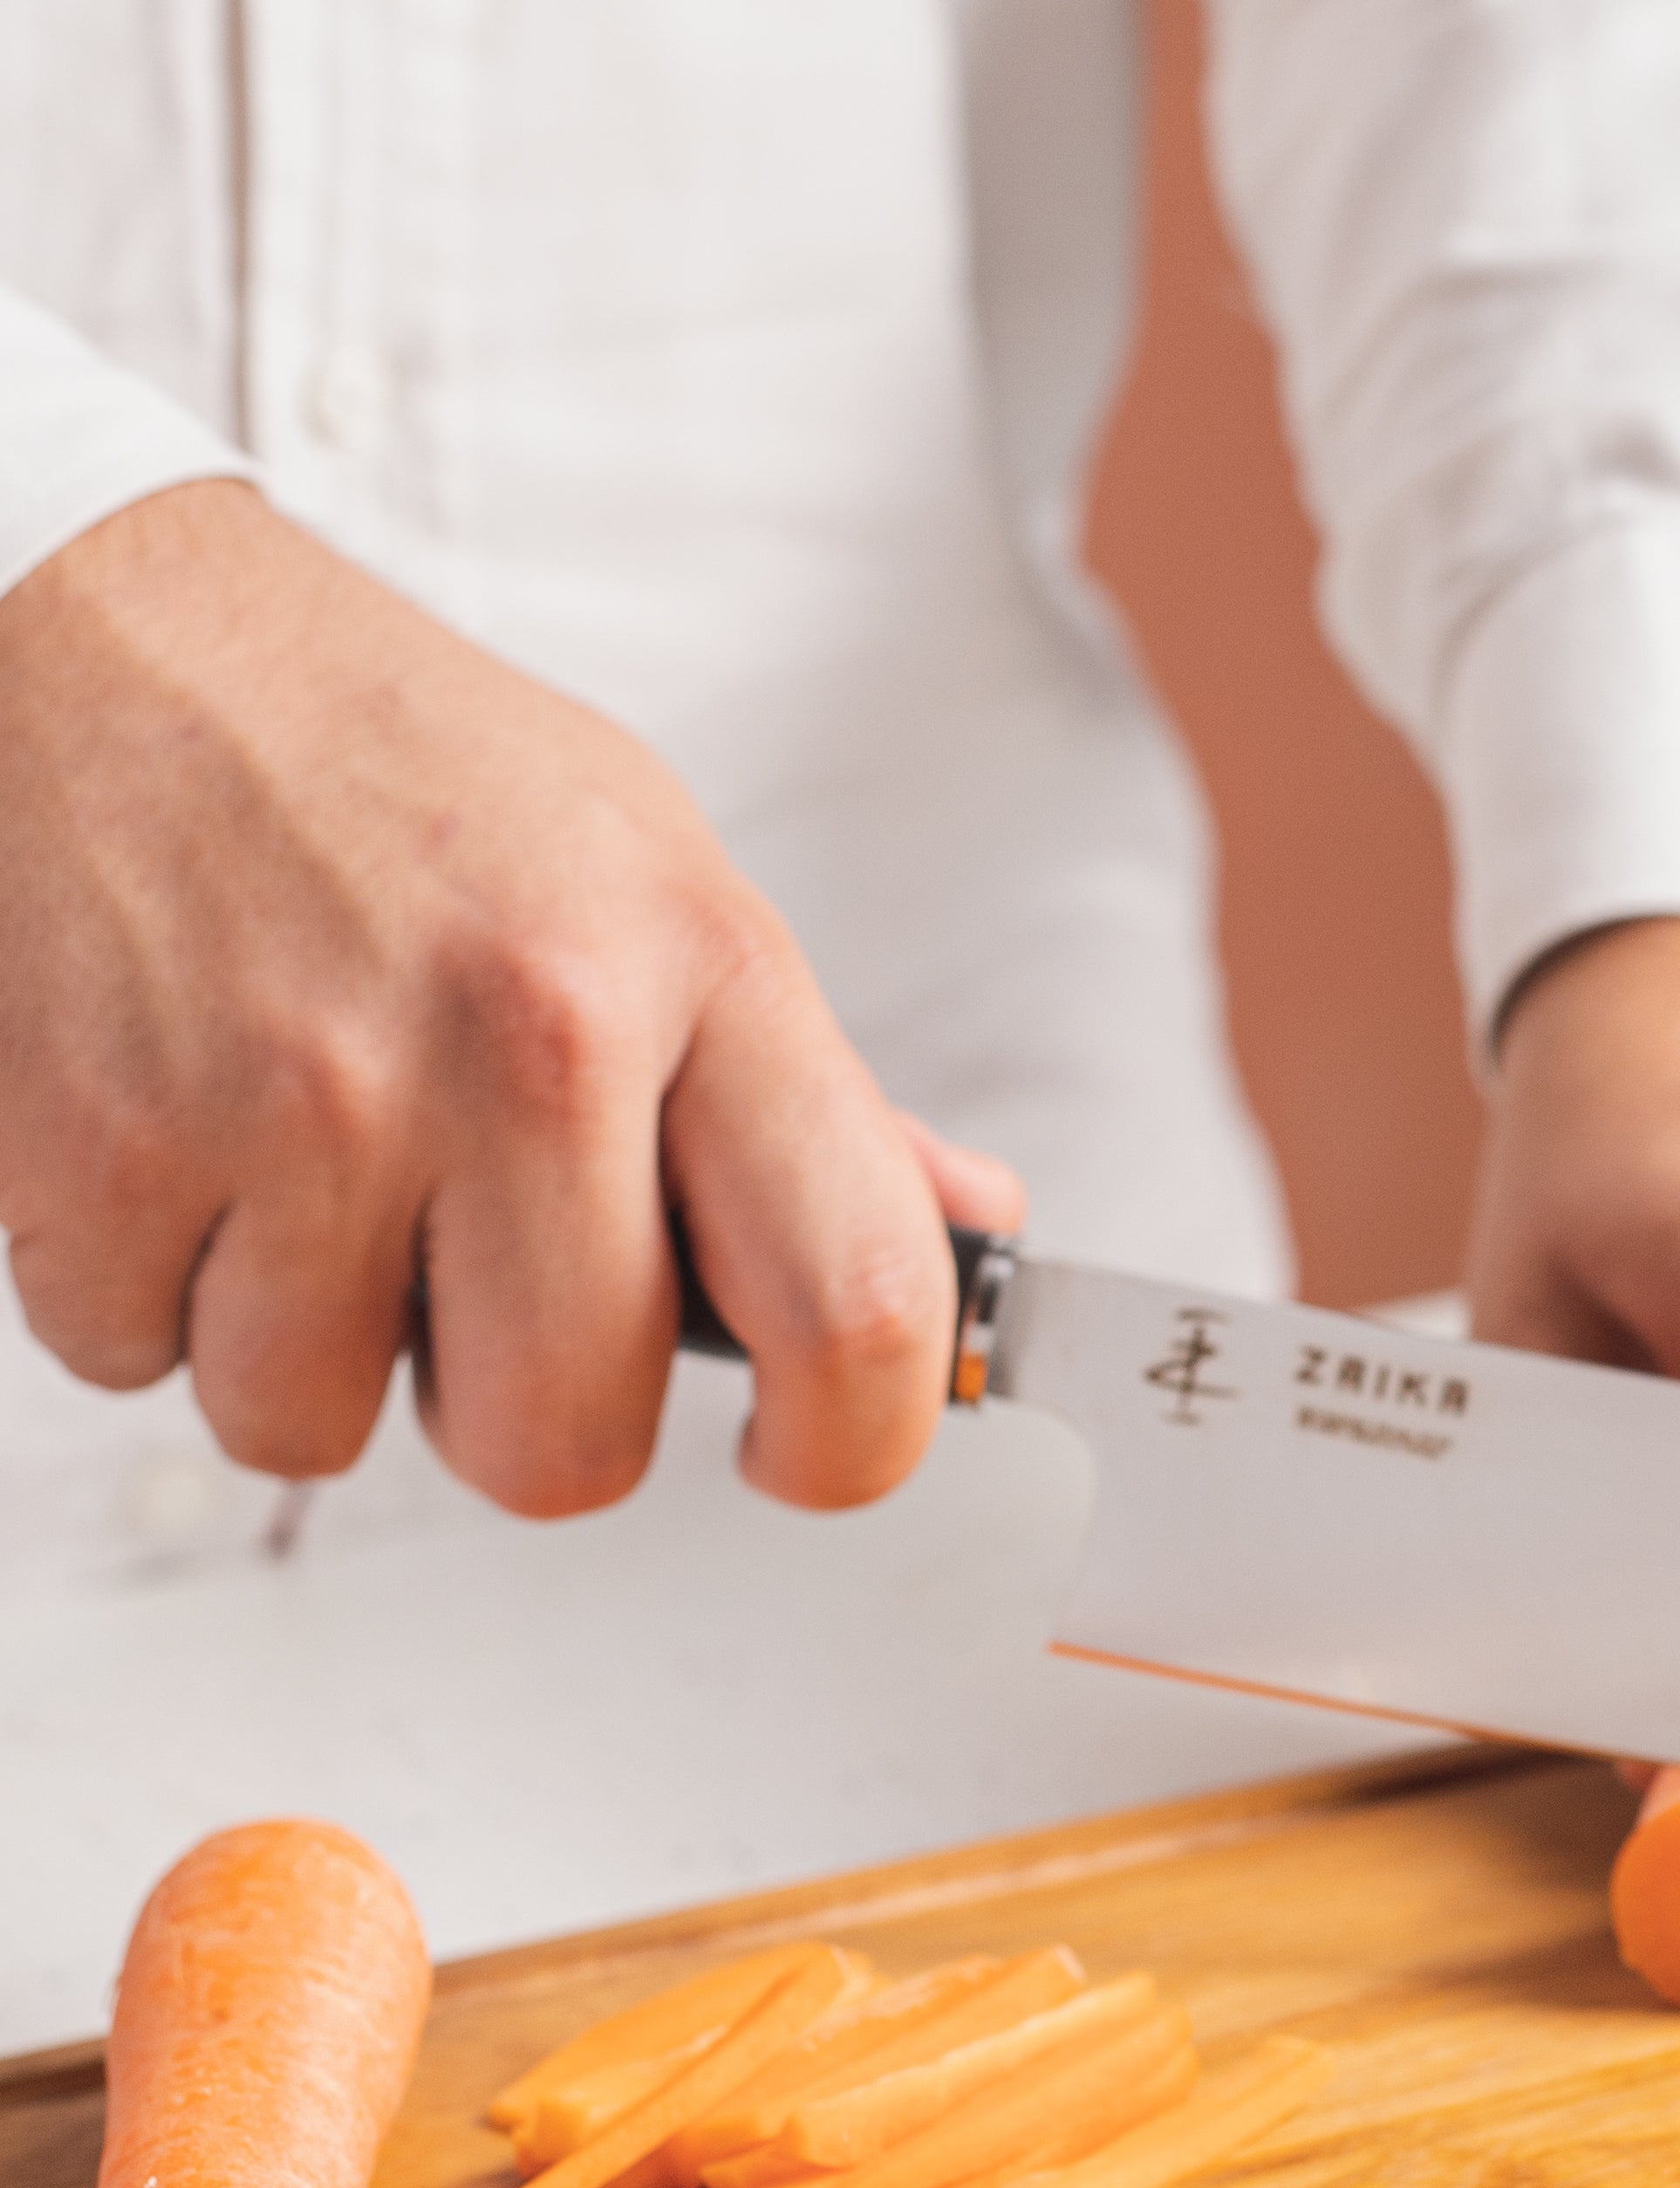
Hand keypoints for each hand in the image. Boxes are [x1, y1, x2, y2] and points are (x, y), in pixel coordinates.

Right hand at [0, 483, 1014, 1516]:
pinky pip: (138, 1361)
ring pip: (321, 1430)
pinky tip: (182, 1143)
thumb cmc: (392, 768)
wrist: (83, 617)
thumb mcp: (654, 878)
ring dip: (304, 1351)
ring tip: (305, 1179)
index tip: (802, 1451)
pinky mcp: (100, 1136)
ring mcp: (305, 1094)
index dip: (850, 1445)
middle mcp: (524, 1036)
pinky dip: (147, 1293)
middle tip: (478, 1284)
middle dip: (516, 1413)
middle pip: (566, 1446)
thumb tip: (965, 1231)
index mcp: (698, 968)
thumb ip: (811, 1095)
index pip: (858, 1306)